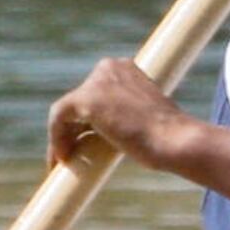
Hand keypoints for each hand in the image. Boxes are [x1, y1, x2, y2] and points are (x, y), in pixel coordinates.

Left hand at [49, 57, 194, 175]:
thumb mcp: (147, 117)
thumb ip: (129, 115)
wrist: (174, 140)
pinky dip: (56, 138)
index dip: (87, 121)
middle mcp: (109, 67)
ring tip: (64, 162)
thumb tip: (115, 133)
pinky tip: (61, 158)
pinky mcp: (85, 99)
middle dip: (73, 128)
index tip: (86, 143)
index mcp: (126, 68)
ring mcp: (97, 81)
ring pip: (66, 111)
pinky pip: (58, 118)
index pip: (96, 93)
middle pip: (79, 101)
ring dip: (61, 137)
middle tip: (73, 155)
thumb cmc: (168, 137)